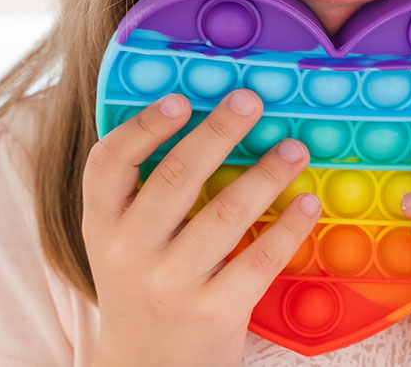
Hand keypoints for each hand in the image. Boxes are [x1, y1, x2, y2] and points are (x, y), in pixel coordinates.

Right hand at [80, 90, 322, 366]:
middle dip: (218, 131)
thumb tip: (202, 124)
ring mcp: (172, 283)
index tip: (181, 99)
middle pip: (175, 176)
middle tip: (251, 100)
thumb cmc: (143, 292)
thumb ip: (143, 197)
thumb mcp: (122, 245)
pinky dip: (288, 228)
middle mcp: (129, 252)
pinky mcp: (214, 311)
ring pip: (224, 213)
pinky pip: (259, 259)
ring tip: (294, 148)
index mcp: (103, 226)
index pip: (108, 163)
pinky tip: (308, 205)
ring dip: (266, 174)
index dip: (144, 126)